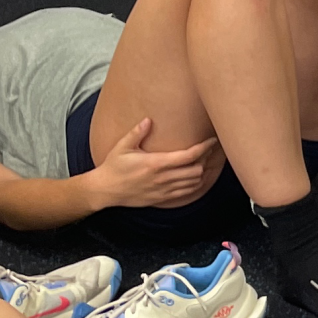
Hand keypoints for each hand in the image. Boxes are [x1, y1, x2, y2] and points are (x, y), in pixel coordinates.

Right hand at [88, 119, 217, 209]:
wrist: (105, 191)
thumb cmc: (113, 167)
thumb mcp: (122, 147)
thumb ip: (136, 133)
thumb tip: (148, 120)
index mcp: (155, 163)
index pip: (189, 156)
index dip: (204, 148)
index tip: (212, 140)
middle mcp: (162, 178)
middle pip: (197, 170)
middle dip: (206, 160)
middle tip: (208, 150)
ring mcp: (163, 190)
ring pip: (194, 183)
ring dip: (203, 172)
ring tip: (205, 161)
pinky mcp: (162, 198)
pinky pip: (186, 193)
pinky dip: (196, 184)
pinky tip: (196, 176)